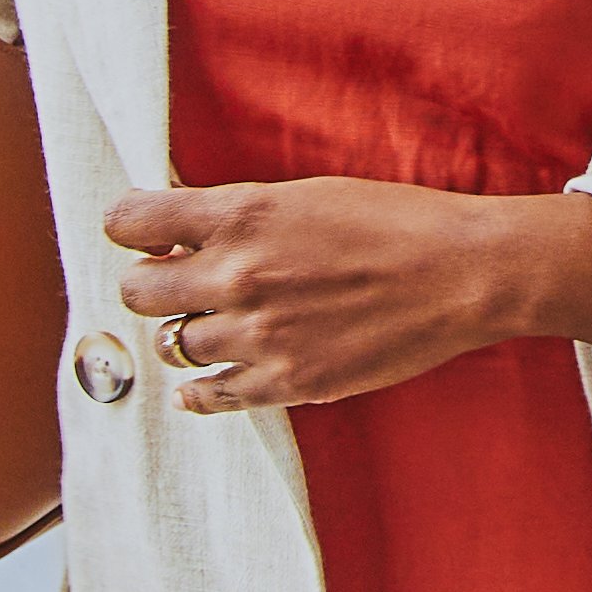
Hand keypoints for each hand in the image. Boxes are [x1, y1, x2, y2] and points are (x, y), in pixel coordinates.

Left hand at [99, 178, 591, 412]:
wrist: (461, 274)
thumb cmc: (394, 222)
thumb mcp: (306, 194)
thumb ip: (239, 214)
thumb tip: (181, 227)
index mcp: (241, 215)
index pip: (130, 221)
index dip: (129, 227)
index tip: (141, 233)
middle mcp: (237, 276)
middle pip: (136, 291)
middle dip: (149, 283)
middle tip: (173, 281)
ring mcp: (258, 336)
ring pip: (170, 345)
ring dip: (184, 333)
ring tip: (214, 323)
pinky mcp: (285, 383)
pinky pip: (206, 396)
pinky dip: (196, 389)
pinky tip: (203, 379)